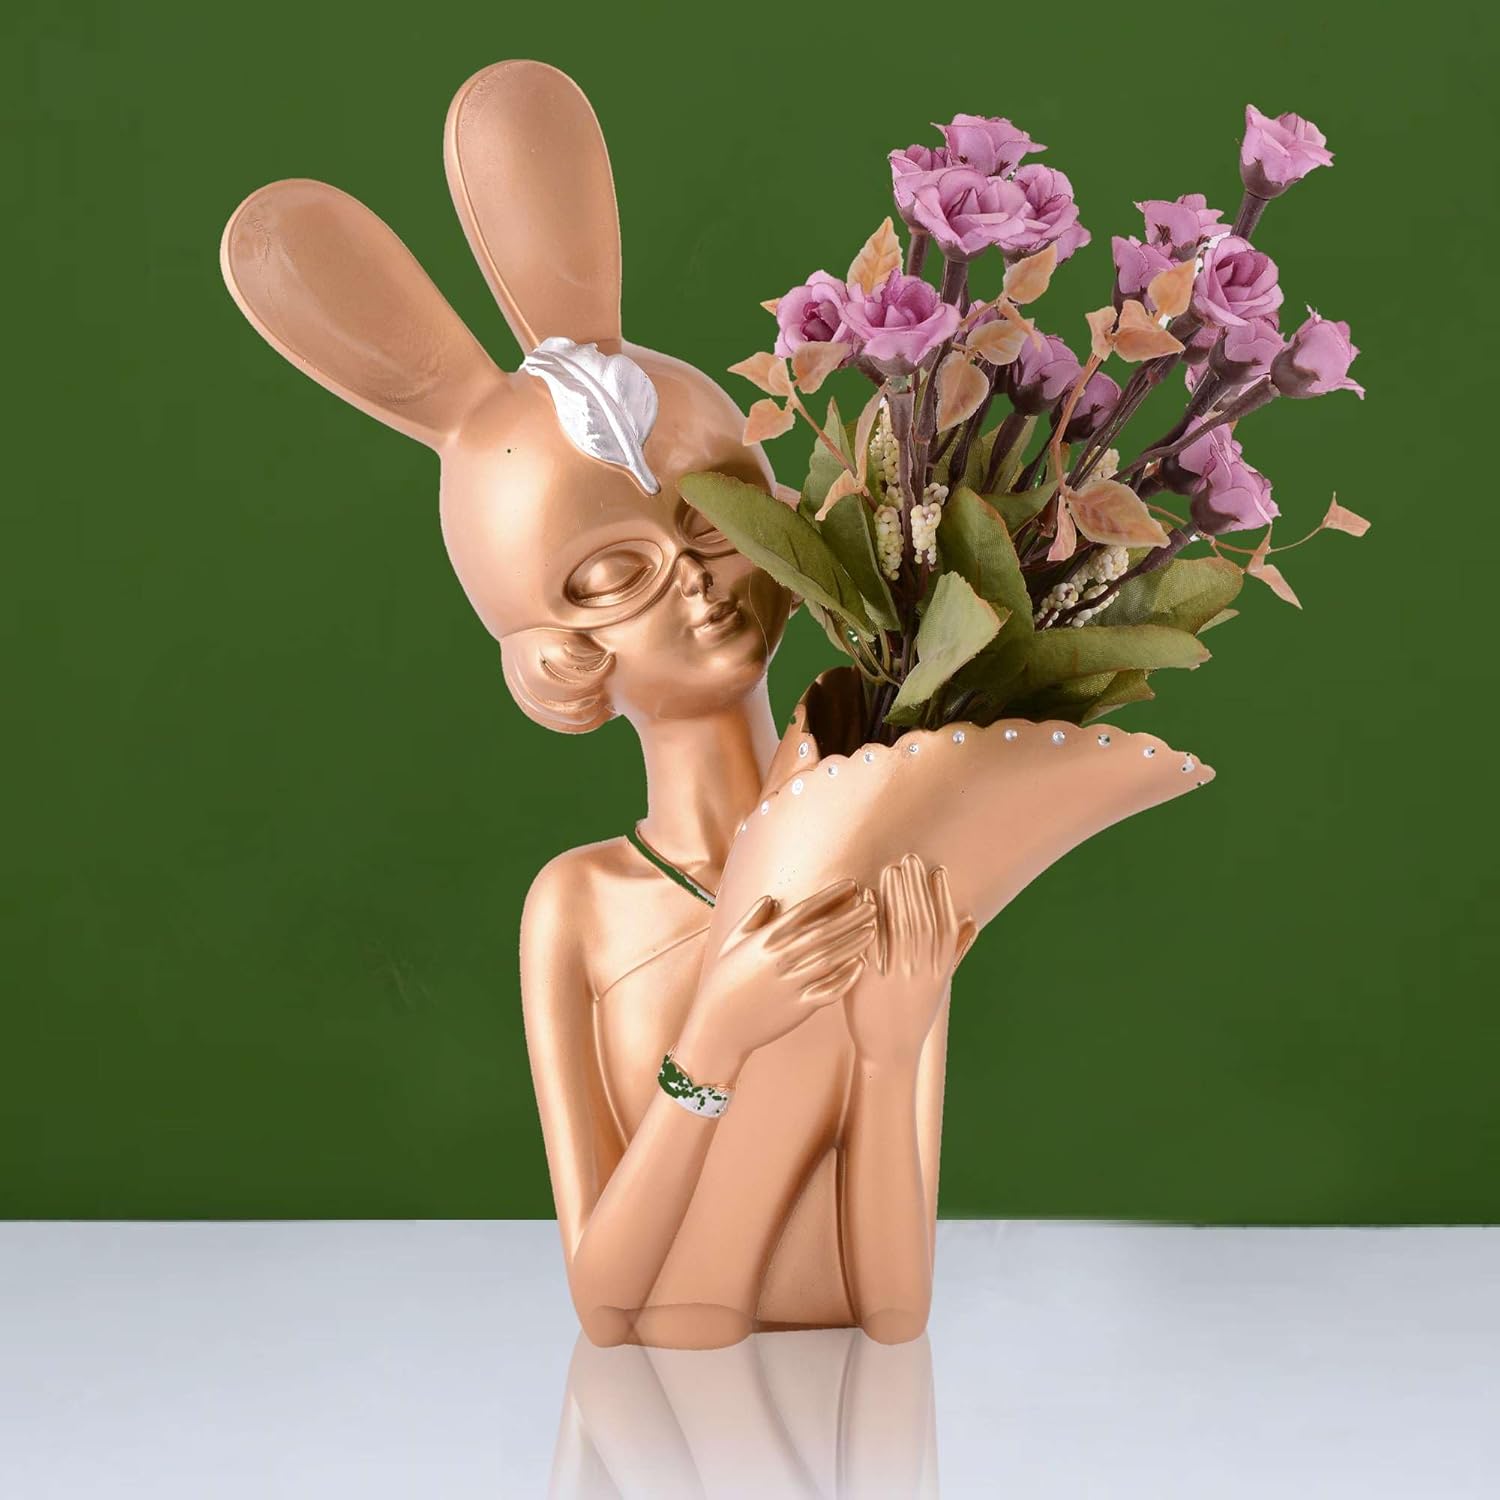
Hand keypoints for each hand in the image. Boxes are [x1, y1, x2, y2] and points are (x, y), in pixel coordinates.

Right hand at [672, 880, 877, 1085]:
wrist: (719, 1025)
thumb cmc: (724, 981)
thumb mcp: (733, 942)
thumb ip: (753, 918)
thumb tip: (771, 899)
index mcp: (766, 939)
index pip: (806, 910)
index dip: (831, 896)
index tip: (851, 885)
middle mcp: (781, 958)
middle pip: (825, 931)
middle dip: (852, 915)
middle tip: (873, 904)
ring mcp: (792, 983)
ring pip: (832, 957)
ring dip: (855, 941)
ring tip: (873, 928)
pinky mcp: (800, 1006)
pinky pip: (830, 989)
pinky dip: (847, 977)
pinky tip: (860, 965)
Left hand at [844, 855, 975, 1067]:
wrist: (890, 1052)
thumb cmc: (915, 1014)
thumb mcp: (940, 984)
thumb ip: (956, 952)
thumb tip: (972, 920)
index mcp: (939, 972)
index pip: (944, 928)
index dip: (942, 898)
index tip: (937, 871)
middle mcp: (921, 973)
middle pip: (922, 922)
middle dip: (916, 887)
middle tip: (909, 859)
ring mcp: (895, 978)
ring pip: (899, 929)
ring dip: (897, 896)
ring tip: (892, 869)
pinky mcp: (868, 984)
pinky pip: (870, 947)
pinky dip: (870, 920)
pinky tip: (867, 898)